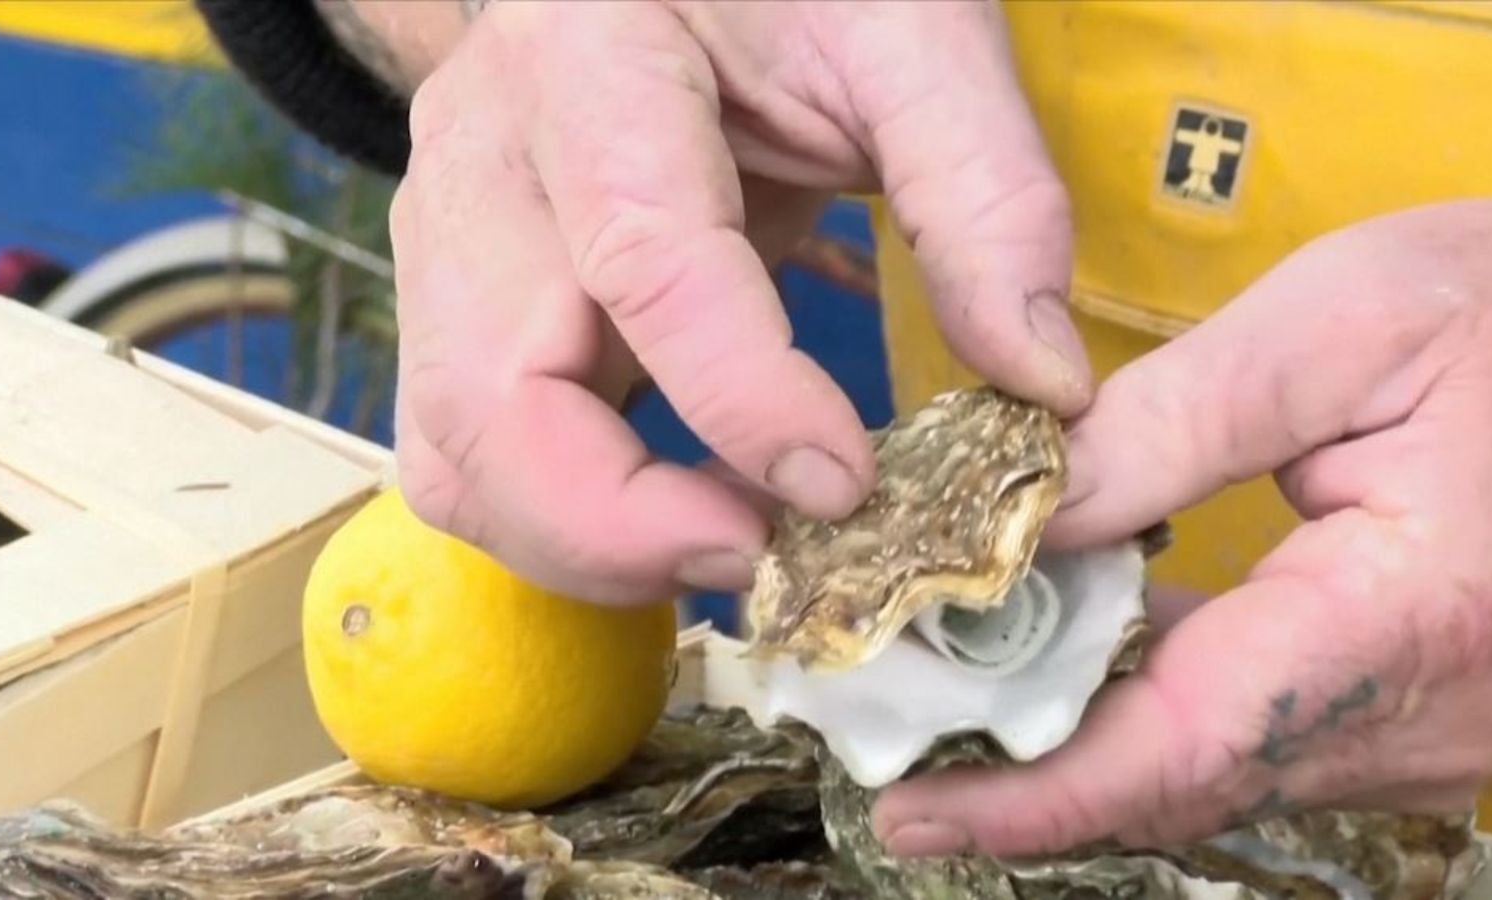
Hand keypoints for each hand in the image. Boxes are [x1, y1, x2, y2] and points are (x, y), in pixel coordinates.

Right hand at [389, 1, 1090, 603]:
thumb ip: (985, 197)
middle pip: (493, 395)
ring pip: (458, 454)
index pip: (643, 261)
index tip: (847, 487)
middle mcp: (482, 156)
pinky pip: (470, 455)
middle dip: (621, 526)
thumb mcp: (912, 38)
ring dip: (584, 545)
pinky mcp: (460, 303)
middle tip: (768, 559)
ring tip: (733, 547)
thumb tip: (1042, 389)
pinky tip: (675, 516)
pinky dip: (562, 522)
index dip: (743, 400)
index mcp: (590, 60)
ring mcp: (450, 237)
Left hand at [871, 199, 1491, 856]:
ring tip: (936, 721)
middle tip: (886, 751)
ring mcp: (1417, 726)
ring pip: (1205, 773)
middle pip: (1182, 781)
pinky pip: (1242, 739)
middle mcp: (1420, 712)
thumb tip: (1015, 524)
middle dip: (1024, 777)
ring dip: (1068, 752)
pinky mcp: (1399, 708)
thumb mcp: (1328, 328)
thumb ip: (1159, 429)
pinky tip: (1047, 682)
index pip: (1189, 748)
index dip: (1040, 795)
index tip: (916, 810)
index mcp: (1407, 615)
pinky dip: (1135, 720)